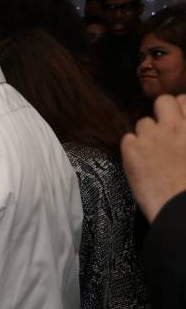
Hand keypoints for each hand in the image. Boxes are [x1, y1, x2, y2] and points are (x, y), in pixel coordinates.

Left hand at [121, 94, 185, 221]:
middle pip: (162, 101)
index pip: (184, 100)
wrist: (182, 209)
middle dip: (162, 111)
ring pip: (143, 122)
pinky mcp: (132, 151)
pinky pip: (127, 139)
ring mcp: (151, 137)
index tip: (178, 119)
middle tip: (163, 128)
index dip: (180, 109)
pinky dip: (132, 147)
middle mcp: (174, 126)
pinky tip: (140, 161)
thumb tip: (183, 129)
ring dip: (147, 133)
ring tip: (153, 152)